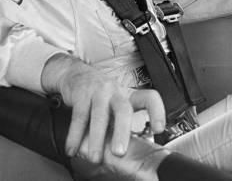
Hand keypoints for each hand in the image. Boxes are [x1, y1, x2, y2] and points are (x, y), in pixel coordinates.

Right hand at [41, 54, 164, 162]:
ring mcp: (98, 92)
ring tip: (94, 157)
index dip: (157, 112)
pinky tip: (73, 148)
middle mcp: (115, 92)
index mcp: (128, 95)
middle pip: (123, 109)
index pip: (149, 98)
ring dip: (96, 139)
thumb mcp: (116, 103)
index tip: (159, 128)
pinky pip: (79, 117)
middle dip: (122, 131)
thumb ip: (122, 123)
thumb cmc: (100, 94)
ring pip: (99, 116)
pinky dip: (75, 135)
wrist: (75, 74)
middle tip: (119, 152)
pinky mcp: (81, 94)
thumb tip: (131, 150)